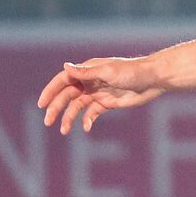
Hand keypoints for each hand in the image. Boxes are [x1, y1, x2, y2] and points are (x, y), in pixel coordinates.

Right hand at [37, 58, 165, 134]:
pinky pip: (92, 113)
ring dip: (69, 117)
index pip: (64, 80)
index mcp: (88, 71)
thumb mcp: (108, 72)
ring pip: (78, 106)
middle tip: (48, 122)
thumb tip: (65, 66)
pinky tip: (86, 128)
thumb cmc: (132, 72)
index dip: (51, 91)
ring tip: (64, 130)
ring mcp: (99, 93)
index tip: (42, 104)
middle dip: (56, 108)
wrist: (153, 80)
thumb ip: (86, 72)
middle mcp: (91, 81)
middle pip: (68, 95)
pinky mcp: (108, 103)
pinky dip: (87, 121)